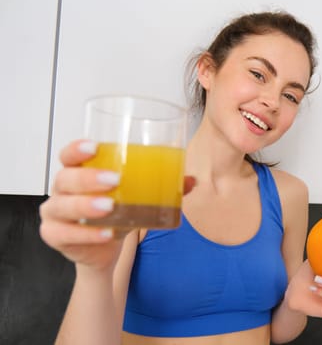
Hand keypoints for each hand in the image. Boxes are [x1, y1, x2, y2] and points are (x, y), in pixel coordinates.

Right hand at [39, 139, 195, 270]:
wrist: (104, 249)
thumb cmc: (116, 214)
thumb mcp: (137, 198)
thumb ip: (162, 187)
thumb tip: (190, 180)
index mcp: (78, 172)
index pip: (69, 155)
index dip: (77, 149)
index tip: (95, 147)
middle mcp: (62, 190)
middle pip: (65, 178)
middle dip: (88, 178)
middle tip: (114, 180)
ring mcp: (55, 214)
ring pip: (62, 206)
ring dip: (85, 205)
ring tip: (109, 207)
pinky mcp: (56, 236)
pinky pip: (65, 235)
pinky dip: (87, 235)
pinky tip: (106, 233)